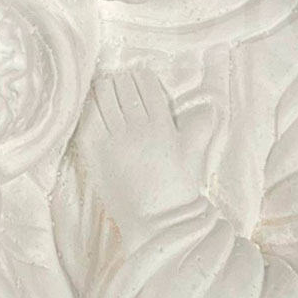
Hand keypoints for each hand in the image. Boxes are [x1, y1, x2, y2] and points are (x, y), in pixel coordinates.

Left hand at [74, 70, 213, 245]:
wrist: (157, 220)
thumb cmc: (177, 187)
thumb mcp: (193, 153)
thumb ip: (200, 127)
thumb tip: (210, 107)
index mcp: (161, 125)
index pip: (145, 84)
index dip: (139, 77)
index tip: (135, 78)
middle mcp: (137, 128)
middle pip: (122, 86)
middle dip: (119, 80)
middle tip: (116, 82)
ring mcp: (114, 139)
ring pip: (103, 97)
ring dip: (102, 89)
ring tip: (102, 90)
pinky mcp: (95, 151)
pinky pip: (87, 118)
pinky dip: (88, 107)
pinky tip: (90, 106)